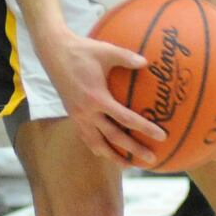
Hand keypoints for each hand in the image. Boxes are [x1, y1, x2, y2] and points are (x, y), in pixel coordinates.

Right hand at [42, 33, 167, 166]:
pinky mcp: (72, 115)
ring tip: (128, 165)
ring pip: (96, 144)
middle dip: (133, 150)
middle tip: (151, 159)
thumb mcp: (106, 51)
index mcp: (97, 98)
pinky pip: (86, 137)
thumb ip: (127, 57)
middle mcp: (87, 112)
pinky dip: (97, 147)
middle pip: (113, 138)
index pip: (126, 119)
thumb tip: (147, 62)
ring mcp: (78, 116)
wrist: (54, 53)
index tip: (161, 136)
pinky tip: (106, 150)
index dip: (145, 128)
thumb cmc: (82, 50)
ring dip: (113, 156)